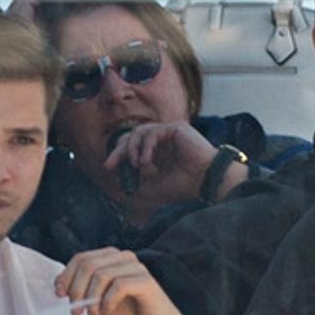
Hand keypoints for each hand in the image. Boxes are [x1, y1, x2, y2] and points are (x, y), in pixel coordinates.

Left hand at [56, 248, 198, 314]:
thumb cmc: (127, 312)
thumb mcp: (96, 300)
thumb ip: (80, 289)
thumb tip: (59, 284)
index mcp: (110, 257)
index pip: (81, 258)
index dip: (66, 276)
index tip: (60, 294)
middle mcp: (123, 257)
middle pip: (88, 265)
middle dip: (76, 290)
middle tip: (75, 311)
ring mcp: (136, 267)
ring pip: (101, 275)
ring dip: (91, 298)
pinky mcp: (145, 281)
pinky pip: (118, 286)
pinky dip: (107, 302)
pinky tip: (106, 313)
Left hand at [102, 122, 238, 215]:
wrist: (206, 182)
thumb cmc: (184, 185)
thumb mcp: (152, 186)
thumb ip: (135, 180)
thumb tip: (115, 177)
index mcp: (156, 151)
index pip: (131, 147)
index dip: (118, 155)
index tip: (109, 168)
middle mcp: (161, 140)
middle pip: (130, 136)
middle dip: (118, 151)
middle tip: (110, 165)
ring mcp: (168, 132)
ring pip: (138, 132)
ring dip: (132, 150)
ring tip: (137, 165)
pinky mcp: (174, 127)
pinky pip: (151, 132)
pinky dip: (145, 147)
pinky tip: (146, 162)